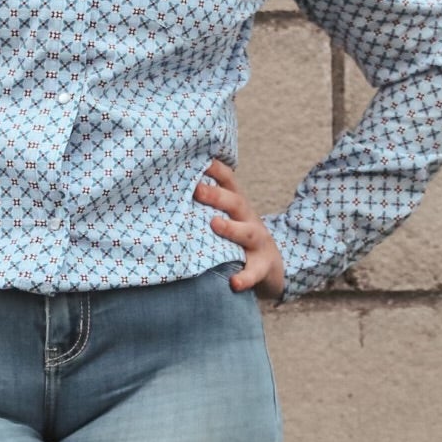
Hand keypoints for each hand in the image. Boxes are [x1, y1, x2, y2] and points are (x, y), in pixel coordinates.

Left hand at [194, 157, 286, 299]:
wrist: (272, 266)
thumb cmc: (238, 238)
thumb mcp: (228, 217)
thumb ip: (207, 204)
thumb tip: (169, 187)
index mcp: (237, 205)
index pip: (228, 181)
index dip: (215, 168)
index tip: (197, 158)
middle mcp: (248, 219)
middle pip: (236, 202)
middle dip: (217, 195)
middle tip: (196, 188)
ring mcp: (258, 243)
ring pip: (247, 233)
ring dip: (231, 228)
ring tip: (215, 224)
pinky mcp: (263, 267)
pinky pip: (254, 272)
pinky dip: (245, 277)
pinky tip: (233, 282)